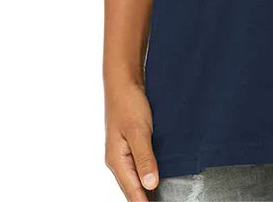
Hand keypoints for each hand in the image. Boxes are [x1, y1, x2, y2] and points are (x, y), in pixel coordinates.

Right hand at [105, 78, 159, 199]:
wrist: (124, 82)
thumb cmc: (128, 103)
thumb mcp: (138, 131)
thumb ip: (144, 158)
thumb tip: (150, 184)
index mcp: (116, 159)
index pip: (131, 190)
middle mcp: (117, 159)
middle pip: (130, 187)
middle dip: (143, 198)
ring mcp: (122, 151)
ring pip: (133, 176)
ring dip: (144, 187)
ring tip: (156, 196)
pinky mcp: (129, 143)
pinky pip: (136, 165)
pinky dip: (144, 173)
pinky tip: (153, 174)